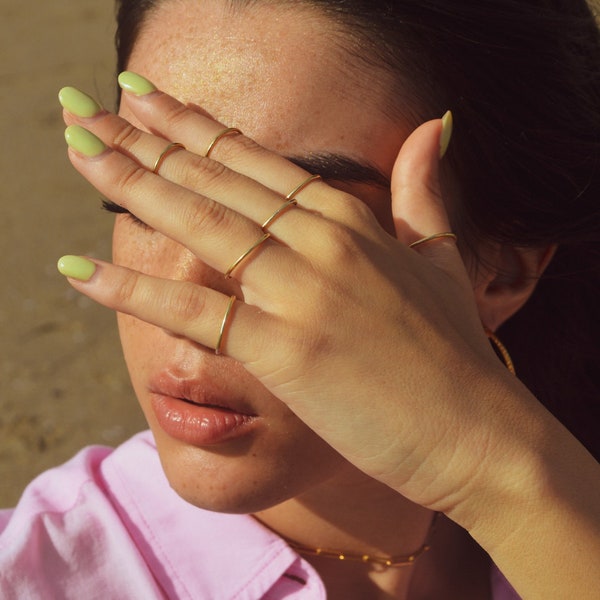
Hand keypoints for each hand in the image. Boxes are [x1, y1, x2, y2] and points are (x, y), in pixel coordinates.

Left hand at [60, 79, 532, 516]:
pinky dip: (136, 291)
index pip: (256, 159)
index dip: (195, 126)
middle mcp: (322, 241)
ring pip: (200, 225)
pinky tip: (80, 271)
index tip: (147, 102)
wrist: (478, 431)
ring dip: (131, 187)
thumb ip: (423, 190)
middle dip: (145, 143)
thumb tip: (433, 124)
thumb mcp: (442, 257)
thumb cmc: (455, 353)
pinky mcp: (285, 349)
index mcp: (352, 219)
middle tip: (87, 116)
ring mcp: (302, 291)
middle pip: (217, 178)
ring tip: (78, 155)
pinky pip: (196, 311)